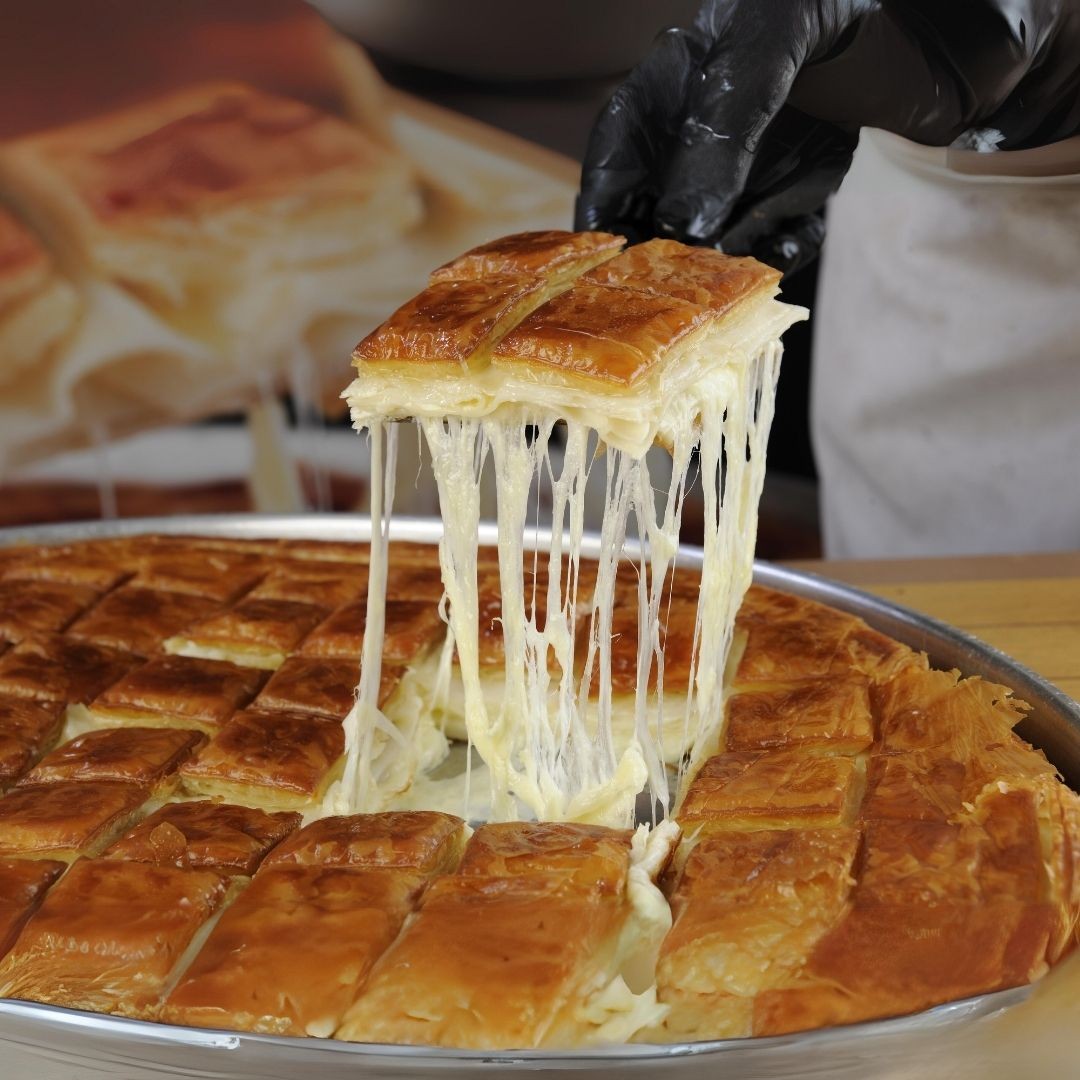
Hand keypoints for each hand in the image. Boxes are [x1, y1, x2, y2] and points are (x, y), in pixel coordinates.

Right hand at [576, 0, 1079, 273]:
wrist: (945, 23)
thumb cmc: (843, 1)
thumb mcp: (775, 42)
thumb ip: (723, 127)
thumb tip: (686, 221)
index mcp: (674, 84)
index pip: (615, 154)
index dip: (603, 209)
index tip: (603, 261)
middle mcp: (702, 134)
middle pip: (657, 210)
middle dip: (666, 249)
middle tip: (678, 282)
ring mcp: (749, 167)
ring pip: (716, 236)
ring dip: (731, 254)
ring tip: (748, 256)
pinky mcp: (795, 190)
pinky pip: (775, 237)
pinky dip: (785, 246)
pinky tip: (799, 233)